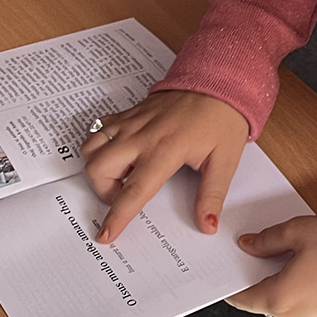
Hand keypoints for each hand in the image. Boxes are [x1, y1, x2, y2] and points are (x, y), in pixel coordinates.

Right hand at [79, 90, 248, 242]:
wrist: (219, 82)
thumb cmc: (222, 120)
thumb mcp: (224, 161)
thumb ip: (212, 195)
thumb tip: (207, 225)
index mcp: (165, 150)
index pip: (134, 190)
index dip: (118, 215)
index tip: (106, 235)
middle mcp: (141, 136)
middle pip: (98, 168)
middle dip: (104, 191)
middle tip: (126, 194)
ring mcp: (131, 122)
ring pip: (91, 147)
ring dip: (99, 167)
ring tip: (123, 173)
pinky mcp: (129, 113)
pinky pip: (98, 130)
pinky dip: (100, 146)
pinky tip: (121, 152)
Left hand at [226, 215, 316, 316]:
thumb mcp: (298, 231)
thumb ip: (268, 240)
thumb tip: (250, 246)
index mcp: (280, 298)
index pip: (244, 299)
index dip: (235, 286)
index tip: (232, 277)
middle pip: (269, 301)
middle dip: (270, 279)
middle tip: (278, 254)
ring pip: (293, 306)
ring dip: (293, 287)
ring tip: (309, 260)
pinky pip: (314, 309)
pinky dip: (313, 294)